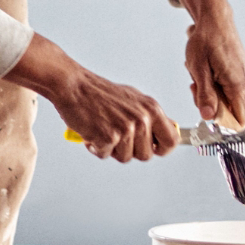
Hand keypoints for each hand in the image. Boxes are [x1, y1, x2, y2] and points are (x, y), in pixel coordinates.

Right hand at [4, 34, 178, 161]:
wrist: (73, 85)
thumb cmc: (100, 94)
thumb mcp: (134, 100)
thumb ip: (152, 117)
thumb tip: (171, 130)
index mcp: (152, 109)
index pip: (172, 140)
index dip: (162, 149)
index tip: (153, 149)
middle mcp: (142, 119)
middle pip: (146, 155)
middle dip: (131, 150)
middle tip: (117, 134)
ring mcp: (126, 129)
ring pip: (126, 158)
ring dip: (112, 149)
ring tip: (103, 130)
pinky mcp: (108, 137)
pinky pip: (106, 155)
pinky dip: (96, 148)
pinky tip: (92, 131)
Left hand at [173, 0, 244, 125]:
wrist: (215, 20)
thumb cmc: (207, 40)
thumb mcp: (199, 69)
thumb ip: (204, 95)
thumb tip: (208, 117)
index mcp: (238, 86)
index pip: (239, 122)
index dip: (221, 123)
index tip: (206, 110)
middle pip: (228, 113)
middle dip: (209, 104)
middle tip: (197, 85)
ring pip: (225, 103)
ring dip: (209, 94)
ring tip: (202, 74)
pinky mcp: (242, 78)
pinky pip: (227, 93)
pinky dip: (214, 86)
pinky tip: (208, 72)